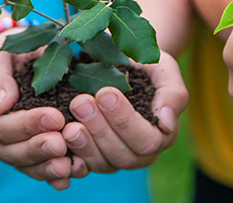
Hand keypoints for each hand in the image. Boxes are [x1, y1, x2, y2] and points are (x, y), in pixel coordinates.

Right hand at [0, 32, 78, 190]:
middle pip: (9, 151)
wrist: (19, 57)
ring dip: (46, 168)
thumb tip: (1, 105)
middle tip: (62, 143)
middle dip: (37, 149)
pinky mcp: (28, 152)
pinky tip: (71, 174)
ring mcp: (7, 147)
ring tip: (68, 165)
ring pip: (24, 164)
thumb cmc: (7, 51)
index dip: (25, 125)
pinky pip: (38, 168)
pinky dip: (53, 175)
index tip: (54, 116)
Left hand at [62, 51, 188, 173]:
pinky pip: (82, 166)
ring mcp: (116, 159)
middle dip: (100, 129)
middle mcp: (141, 154)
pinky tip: (59, 134)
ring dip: (83, 142)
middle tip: (80, 102)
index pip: (146, 140)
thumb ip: (173, 94)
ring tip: (68, 118)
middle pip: (122, 156)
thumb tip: (166, 123)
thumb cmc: (149, 66)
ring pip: (101, 163)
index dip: (125, 120)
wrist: (125, 64)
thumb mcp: (166, 70)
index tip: (105, 92)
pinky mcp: (93, 158)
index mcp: (162, 135)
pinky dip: (70, 153)